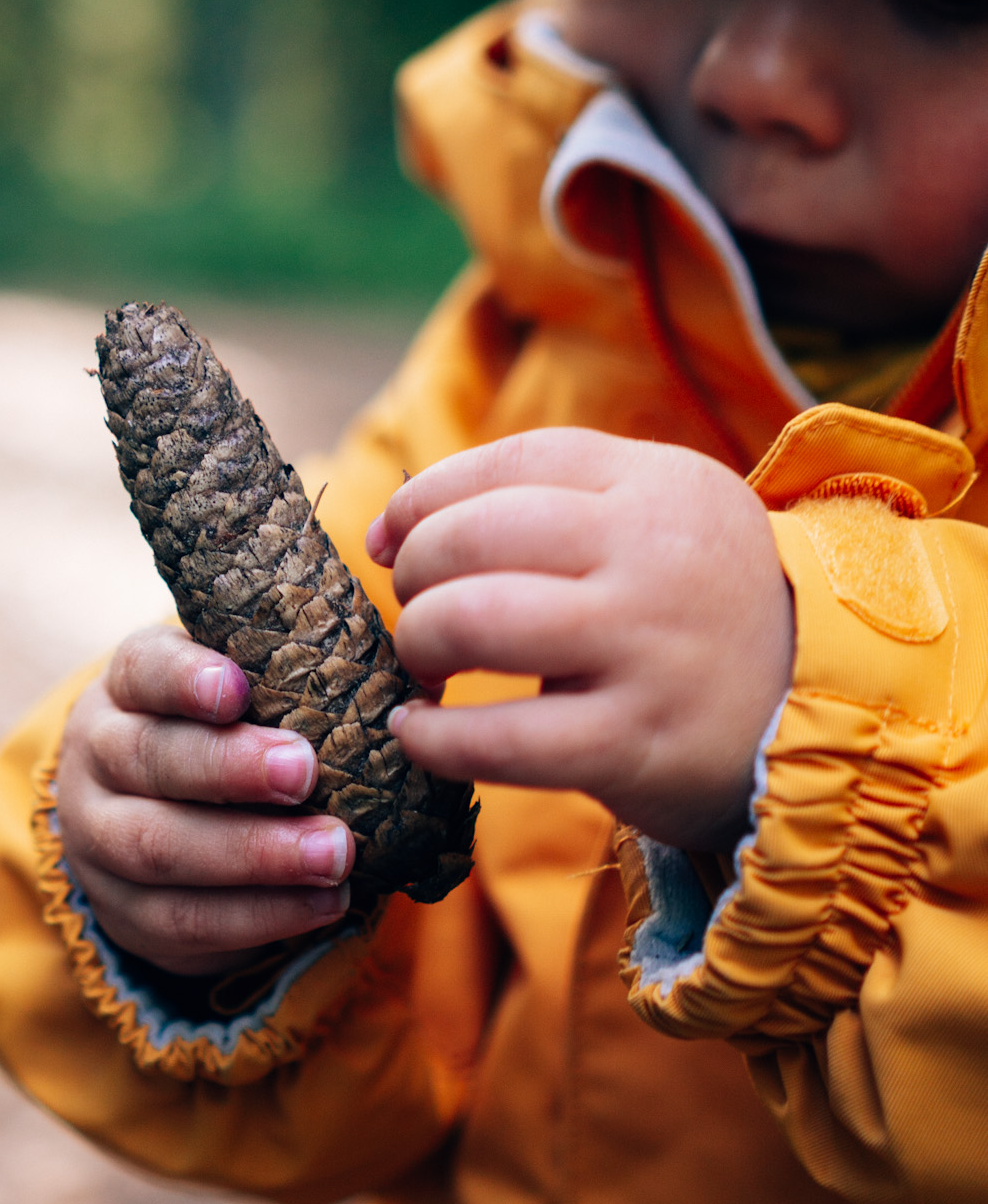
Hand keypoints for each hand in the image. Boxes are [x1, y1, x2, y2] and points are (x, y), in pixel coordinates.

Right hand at [56, 624, 353, 976]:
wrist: (173, 824)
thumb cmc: (239, 737)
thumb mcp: (261, 697)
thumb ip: (323, 683)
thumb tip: (423, 695)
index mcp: (130, 685)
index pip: (143, 670)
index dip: (185, 678)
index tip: (238, 688)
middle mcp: (96, 754)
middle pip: (146, 759)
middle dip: (228, 768)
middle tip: (303, 772)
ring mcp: (97, 838)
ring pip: (158, 848)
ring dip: (252, 854)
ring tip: (334, 854)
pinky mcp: (125, 912)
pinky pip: (184, 920)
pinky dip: (259, 916)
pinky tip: (326, 904)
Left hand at [366, 429, 793, 848]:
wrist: (813, 718)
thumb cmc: (695, 614)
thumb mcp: (659, 523)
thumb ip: (549, 504)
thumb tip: (392, 525)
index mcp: (660, 484)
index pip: (510, 461)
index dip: (424, 498)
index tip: (389, 538)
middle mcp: (655, 555)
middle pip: (475, 534)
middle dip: (415, 573)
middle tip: (416, 609)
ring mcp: (646, 649)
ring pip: (474, 620)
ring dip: (419, 641)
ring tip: (424, 664)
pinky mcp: (634, 742)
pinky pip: (499, 739)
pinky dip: (433, 737)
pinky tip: (418, 731)